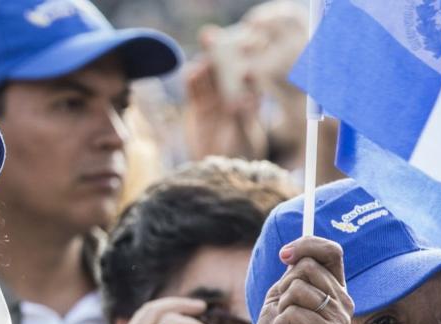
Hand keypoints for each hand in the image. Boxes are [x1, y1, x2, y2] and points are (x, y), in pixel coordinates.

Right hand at [182, 36, 266, 160]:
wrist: (216, 166)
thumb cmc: (238, 153)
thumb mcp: (246, 136)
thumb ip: (245, 116)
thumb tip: (246, 100)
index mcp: (250, 98)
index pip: (249, 75)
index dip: (245, 61)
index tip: (243, 54)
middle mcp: (232, 94)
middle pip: (226, 69)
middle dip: (221, 53)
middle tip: (216, 41)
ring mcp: (214, 98)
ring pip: (209, 76)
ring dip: (205, 64)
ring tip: (203, 60)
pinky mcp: (197, 105)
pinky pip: (193, 89)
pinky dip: (191, 80)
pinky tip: (191, 73)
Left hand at [254, 236, 353, 323]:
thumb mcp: (281, 300)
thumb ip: (291, 277)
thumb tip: (293, 251)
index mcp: (335, 290)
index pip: (332, 252)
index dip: (307, 245)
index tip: (284, 254)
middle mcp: (343, 304)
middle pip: (306, 269)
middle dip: (283, 290)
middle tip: (285, 316)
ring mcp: (339, 321)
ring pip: (296, 291)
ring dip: (280, 313)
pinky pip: (291, 315)